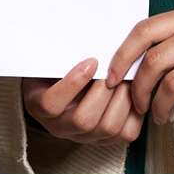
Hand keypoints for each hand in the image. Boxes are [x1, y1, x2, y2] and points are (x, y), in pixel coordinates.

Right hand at [21, 58, 142, 143]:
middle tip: (116, 68)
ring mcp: (85, 137)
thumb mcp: (50, 57)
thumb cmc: (59, 64)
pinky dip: (135, 110)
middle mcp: (60, 127)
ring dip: (121, 98)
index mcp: (38, 105)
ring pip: (107, 128)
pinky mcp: (109, 139)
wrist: (66, 83)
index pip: (50, 104)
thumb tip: (81, 34)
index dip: (71, 84)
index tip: (91, 61)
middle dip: (103, 91)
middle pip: (83, 120)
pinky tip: (134, 90)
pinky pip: (127, 133)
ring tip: (127, 76)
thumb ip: (60, 53)